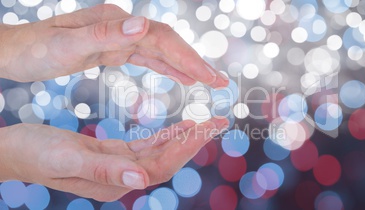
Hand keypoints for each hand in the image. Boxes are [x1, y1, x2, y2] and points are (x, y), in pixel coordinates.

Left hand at [0, 4, 227, 88]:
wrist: (16, 51)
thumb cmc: (36, 49)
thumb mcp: (67, 45)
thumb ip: (106, 36)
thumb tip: (143, 25)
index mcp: (115, 22)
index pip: (160, 38)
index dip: (187, 57)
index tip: (209, 77)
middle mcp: (121, 26)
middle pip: (167, 42)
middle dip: (194, 62)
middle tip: (219, 82)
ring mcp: (118, 37)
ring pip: (160, 50)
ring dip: (185, 65)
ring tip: (207, 81)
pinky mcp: (113, 50)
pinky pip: (147, 59)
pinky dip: (166, 68)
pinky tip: (178, 77)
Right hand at [0, 117, 227, 201]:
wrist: (15, 151)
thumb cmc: (35, 154)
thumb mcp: (68, 159)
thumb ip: (105, 171)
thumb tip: (142, 181)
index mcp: (115, 182)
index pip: (161, 166)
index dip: (186, 148)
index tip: (209, 128)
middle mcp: (122, 178)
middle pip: (168, 160)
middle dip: (195, 141)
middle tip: (220, 121)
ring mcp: (118, 166)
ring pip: (160, 152)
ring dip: (184, 137)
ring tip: (207, 122)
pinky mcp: (112, 153)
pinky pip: (146, 145)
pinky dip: (165, 135)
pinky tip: (179, 126)